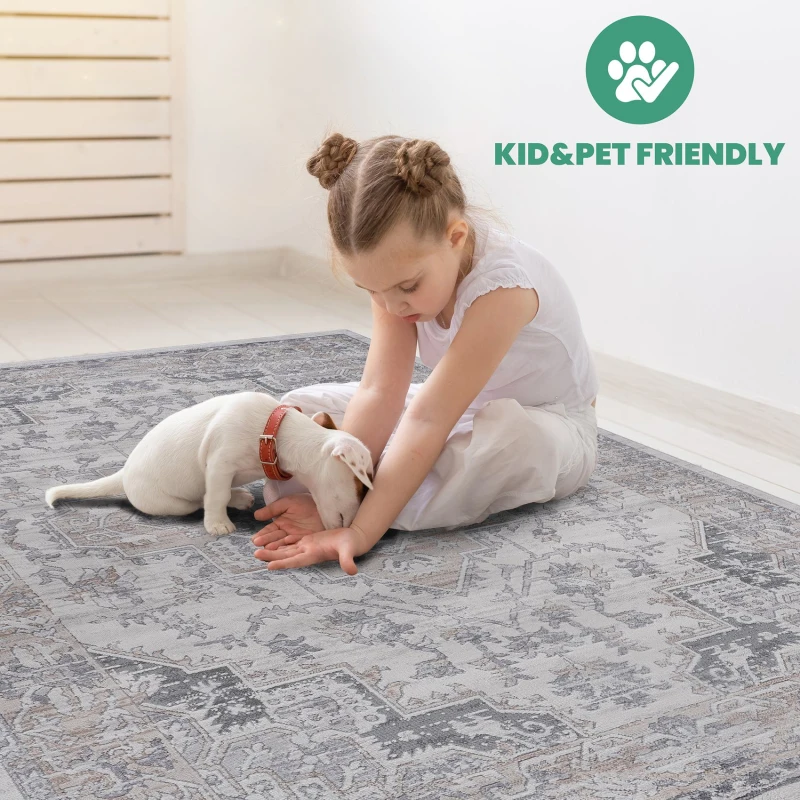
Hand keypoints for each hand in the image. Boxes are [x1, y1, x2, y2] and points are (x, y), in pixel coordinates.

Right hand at [251, 492, 324, 549]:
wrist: (325, 505)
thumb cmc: (307, 502)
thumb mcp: (288, 503)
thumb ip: (272, 509)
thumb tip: (256, 516)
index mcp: (282, 523)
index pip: (269, 531)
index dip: (263, 535)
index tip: (255, 540)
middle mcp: (287, 532)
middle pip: (274, 539)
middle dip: (266, 543)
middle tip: (258, 546)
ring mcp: (296, 538)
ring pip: (283, 546)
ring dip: (274, 549)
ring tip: (266, 551)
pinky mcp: (305, 542)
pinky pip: (294, 547)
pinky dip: (287, 550)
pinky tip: (280, 553)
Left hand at [253, 526, 369, 574]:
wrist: (354, 540)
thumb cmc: (351, 545)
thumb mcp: (349, 551)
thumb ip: (348, 560)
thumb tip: (352, 571)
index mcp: (314, 554)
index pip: (296, 560)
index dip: (283, 563)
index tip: (269, 566)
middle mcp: (308, 552)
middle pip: (286, 555)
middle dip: (271, 556)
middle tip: (255, 554)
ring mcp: (307, 547)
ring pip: (286, 549)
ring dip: (273, 550)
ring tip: (257, 550)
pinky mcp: (309, 541)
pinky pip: (292, 542)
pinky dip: (281, 543)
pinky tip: (271, 541)